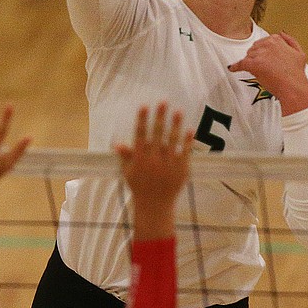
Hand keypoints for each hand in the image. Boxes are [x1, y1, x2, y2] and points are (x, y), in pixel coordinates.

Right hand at [116, 103, 192, 240]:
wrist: (155, 206)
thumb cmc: (140, 187)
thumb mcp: (128, 172)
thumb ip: (125, 156)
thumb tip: (117, 143)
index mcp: (139, 159)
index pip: (140, 136)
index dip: (142, 120)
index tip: (144, 106)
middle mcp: (153, 160)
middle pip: (157, 135)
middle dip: (160, 117)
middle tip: (163, 102)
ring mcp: (168, 165)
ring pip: (172, 141)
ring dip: (175, 125)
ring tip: (178, 111)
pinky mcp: (181, 170)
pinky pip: (185, 153)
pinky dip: (187, 141)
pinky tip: (190, 129)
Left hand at [228, 32, 307, 114]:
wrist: (293, 87)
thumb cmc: (296, 73)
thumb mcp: (299, 53)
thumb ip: (290, 40)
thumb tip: (281, 32)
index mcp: (277, 39)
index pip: (263, 43)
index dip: (263, 52)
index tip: (265, 59)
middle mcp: (268, 44)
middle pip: (254, 49)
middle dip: (256, 57)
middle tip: (263, 67)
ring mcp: (260, 54)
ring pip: (248, 56)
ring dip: (250, 63)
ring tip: (258, 72)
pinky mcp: (253, 64)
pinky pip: (240, 64)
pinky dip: (235, 67)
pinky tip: (233, 68)